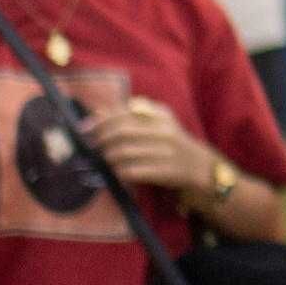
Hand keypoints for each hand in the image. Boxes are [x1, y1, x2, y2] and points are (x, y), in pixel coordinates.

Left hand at [84, 95, 211, 193]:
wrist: (201, 167)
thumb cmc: (174, 142)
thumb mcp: (161, 121)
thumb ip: (135, 113)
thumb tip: (101, 111)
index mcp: (160, 117)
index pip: (124, 115)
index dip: (101, 121)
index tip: (84, 129)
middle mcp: (163, 132)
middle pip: (122, 133)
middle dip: (102, 140)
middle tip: (93, 146)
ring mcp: (165, 153)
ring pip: (126, 153)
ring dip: (109, 157)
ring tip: (105, 160)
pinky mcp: (165, 172)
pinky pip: (135, 171)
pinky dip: (121, 172)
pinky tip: (117, 173)